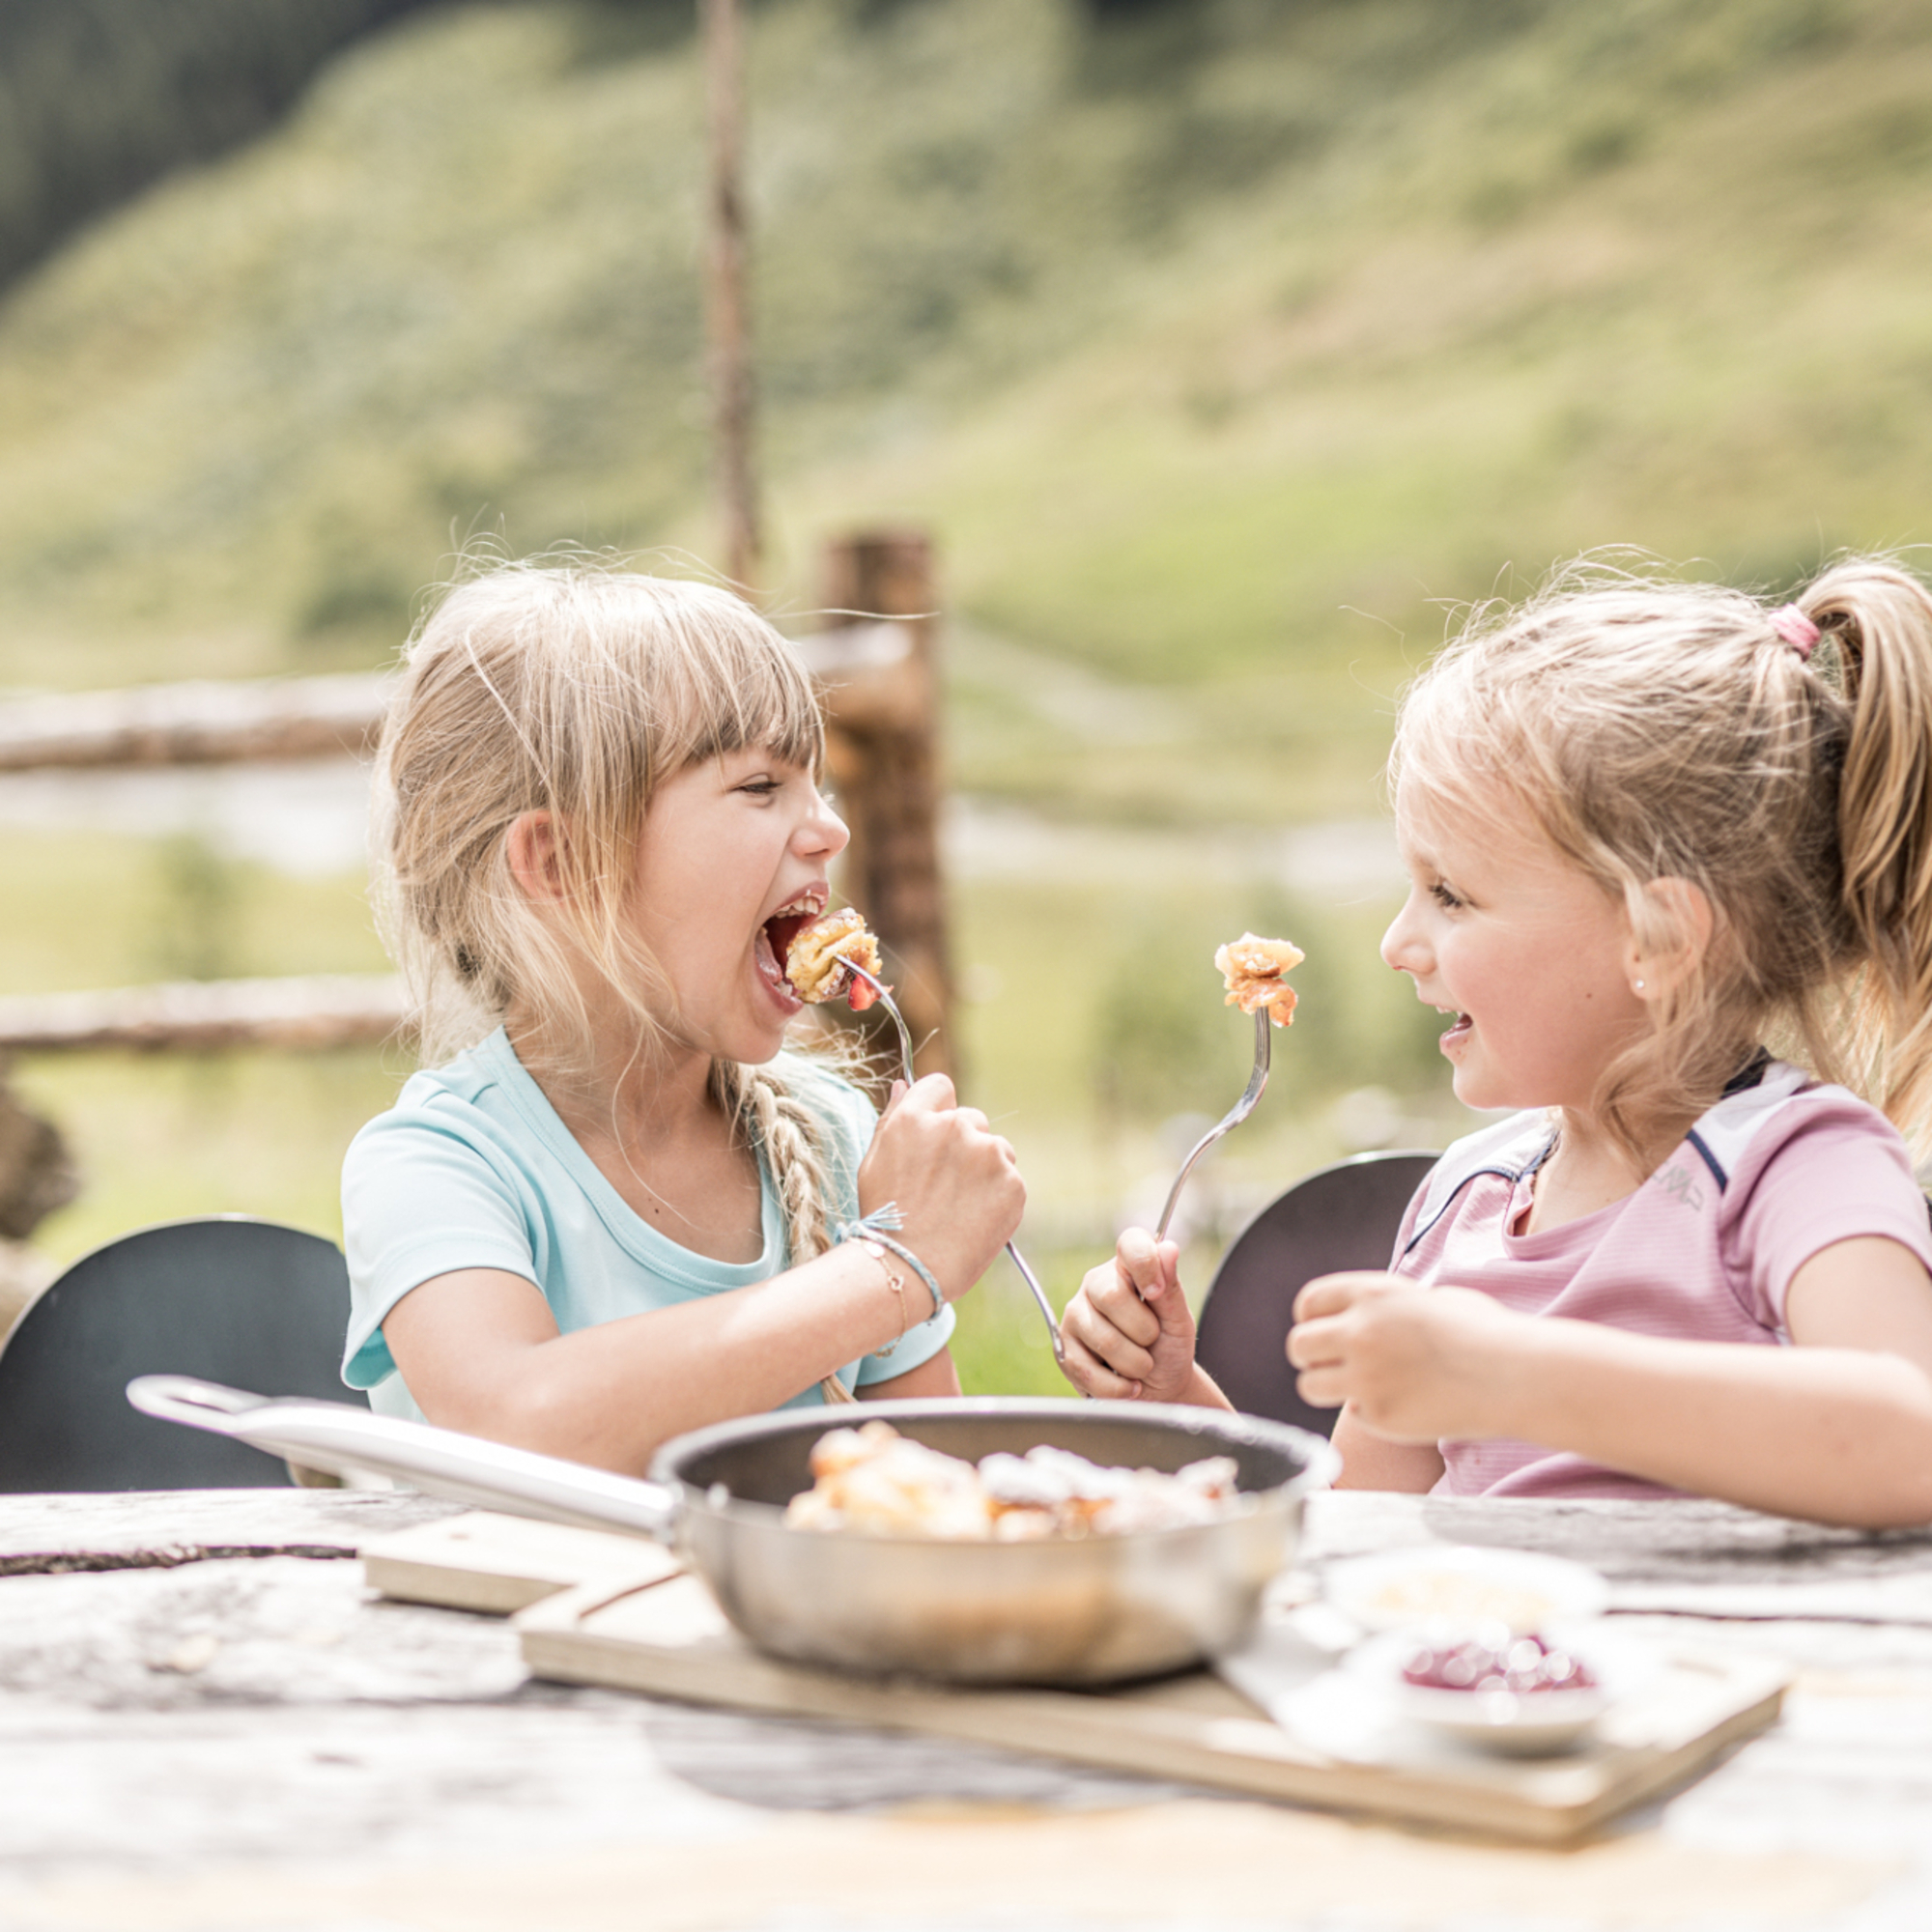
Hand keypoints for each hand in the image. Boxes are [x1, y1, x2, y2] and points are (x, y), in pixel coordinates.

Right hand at [857, 1075, 1023, 1301]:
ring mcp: (988, 1154)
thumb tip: (903, 1085)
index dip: (938, 1111)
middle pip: (971, 1119)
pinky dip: (999, 1196)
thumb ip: (892, 1118)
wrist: (909, 1269)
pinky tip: (974, 1219)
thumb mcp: (874, 1162)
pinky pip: (1010, 1179)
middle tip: (944, 1185)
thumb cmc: (885, 1219)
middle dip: (963, 1144)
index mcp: (916, 1118)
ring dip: (984, 1169)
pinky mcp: (1013, 1183)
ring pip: (995, 1149)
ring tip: (959, 1207)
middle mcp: (955, 1127)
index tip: (935, 1136)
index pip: (941, 1086)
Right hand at [1058, 1228, 1195, 1400]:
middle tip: (1152, 1341)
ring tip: (1141, 1366)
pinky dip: (1117, 1386)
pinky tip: (1128, 1384)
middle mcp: (1095, 1285)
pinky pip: (1088, 1370)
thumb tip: (1168, 1248)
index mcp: (1125, 1268)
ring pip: (1103, 1339)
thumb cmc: (1169, 1347)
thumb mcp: (1179, 1319)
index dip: (1145, 1264)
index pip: (1130, 1243)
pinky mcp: (1063, 1349)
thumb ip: (1171, 1286)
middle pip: (1112, 1296)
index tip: (1157, 1293)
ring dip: (1135, 1364)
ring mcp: (1075, 1316)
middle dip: (1144, 1330)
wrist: (1159, 1390)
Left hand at [1288, 1273, 1522, 1441]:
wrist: (1516, 1375)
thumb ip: (1391, 1306)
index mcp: (1372, 1294)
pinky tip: (1407, 1406)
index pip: (1309, 1303)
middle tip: (1330, 1366)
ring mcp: (1366, 1375)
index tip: (1323, 1332)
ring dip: (1329, 1387)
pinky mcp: (1378, 1414)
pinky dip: (1372, 1413)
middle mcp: (1360, 1331)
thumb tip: (1371, 1315)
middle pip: (1298, 1345)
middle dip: (1311, 1356)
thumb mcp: (1433, 1298)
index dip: (1312, 1319)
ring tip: (1361, 1388)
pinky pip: (1354, 1414)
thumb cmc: (1485, 1333)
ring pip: (1310, 1385)